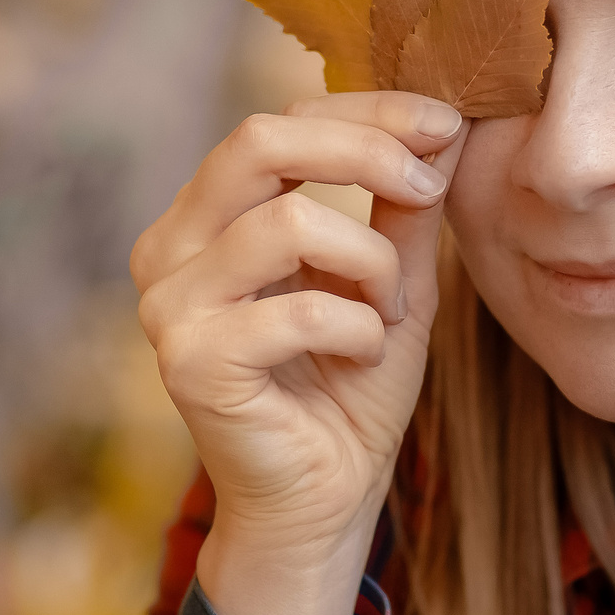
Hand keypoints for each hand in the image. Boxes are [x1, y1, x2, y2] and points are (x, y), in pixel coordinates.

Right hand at [132, 92, 467, 614]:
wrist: (324, 504)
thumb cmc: (349, 392)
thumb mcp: (390, 280)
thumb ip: (401, 206)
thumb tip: (439, 127)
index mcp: (207, 218)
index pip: (278, 123)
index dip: (365, 110)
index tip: (445, 124)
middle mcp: (170, 249)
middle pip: (259, 139)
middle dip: (364, 148)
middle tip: (429, 185)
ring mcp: (170, 306)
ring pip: (288, 221)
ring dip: (371, 262)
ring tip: (389, 310)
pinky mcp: (190, 362)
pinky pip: (301, 309)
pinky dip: (358, 327)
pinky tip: (364, 355)